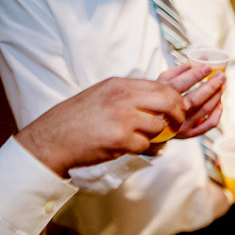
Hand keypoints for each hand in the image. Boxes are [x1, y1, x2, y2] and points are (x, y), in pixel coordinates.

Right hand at [15, 76, 192, 176]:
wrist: (51, 139)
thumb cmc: (77, 119)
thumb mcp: (104, 95)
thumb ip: (132, 95)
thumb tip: (161, 98)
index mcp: (120, 85)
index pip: (163, 86)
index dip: (178, 98)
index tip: (183, 106)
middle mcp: (123, 97)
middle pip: (170, 101)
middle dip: (178, 115)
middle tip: (176, 125)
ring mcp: (123, 117)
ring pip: (159, 126)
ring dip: (154, 136)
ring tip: (136, 138)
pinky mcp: (120, 139)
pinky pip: (146, 145)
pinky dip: (140, 149)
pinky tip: (124, 147)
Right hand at [157, 63, 224, 138]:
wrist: (148, 126)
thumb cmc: (158, 100)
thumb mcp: (161, 84)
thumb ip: (179, 71)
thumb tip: (199, 59)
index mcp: (161, 98)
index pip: (180, 84)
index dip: (195, 74)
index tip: (208, 65)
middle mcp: (170, 114)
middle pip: (194, 99)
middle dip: (211, 86)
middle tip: (221, 76)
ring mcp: (180, 125)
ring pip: (204, 110)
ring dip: (216, 97)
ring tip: (222, 85)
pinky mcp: (189, 134)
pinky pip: (208, 125)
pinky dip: (217, 114)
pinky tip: (219, 103)